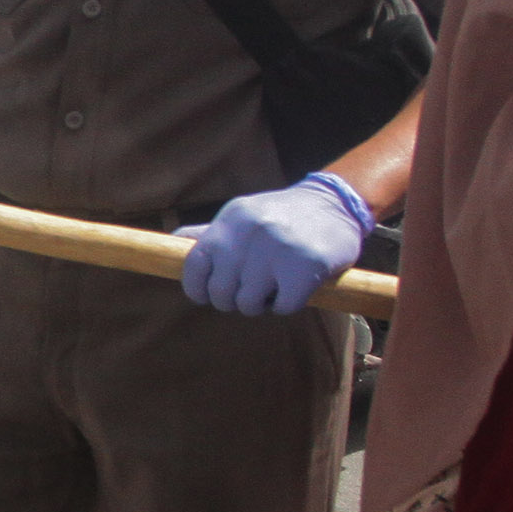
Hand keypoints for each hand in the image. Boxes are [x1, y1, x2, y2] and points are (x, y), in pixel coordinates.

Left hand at [174, 175, 366, 316]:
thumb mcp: (244, 215)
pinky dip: (286, 305)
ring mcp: (278, 250)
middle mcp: (250, 232)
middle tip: (252, 290)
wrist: (338, 204)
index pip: (194, 265)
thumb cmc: (283, 216)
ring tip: (274, 287)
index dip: (198, 288)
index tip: (209, 294)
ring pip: (248, 304)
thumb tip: (175, 241)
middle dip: (233, 300)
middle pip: (220, 292)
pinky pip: (281, 307)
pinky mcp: (305, 268)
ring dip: (260, 304)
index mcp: (231, 219)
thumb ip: (211, 233)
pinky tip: (296, 288)